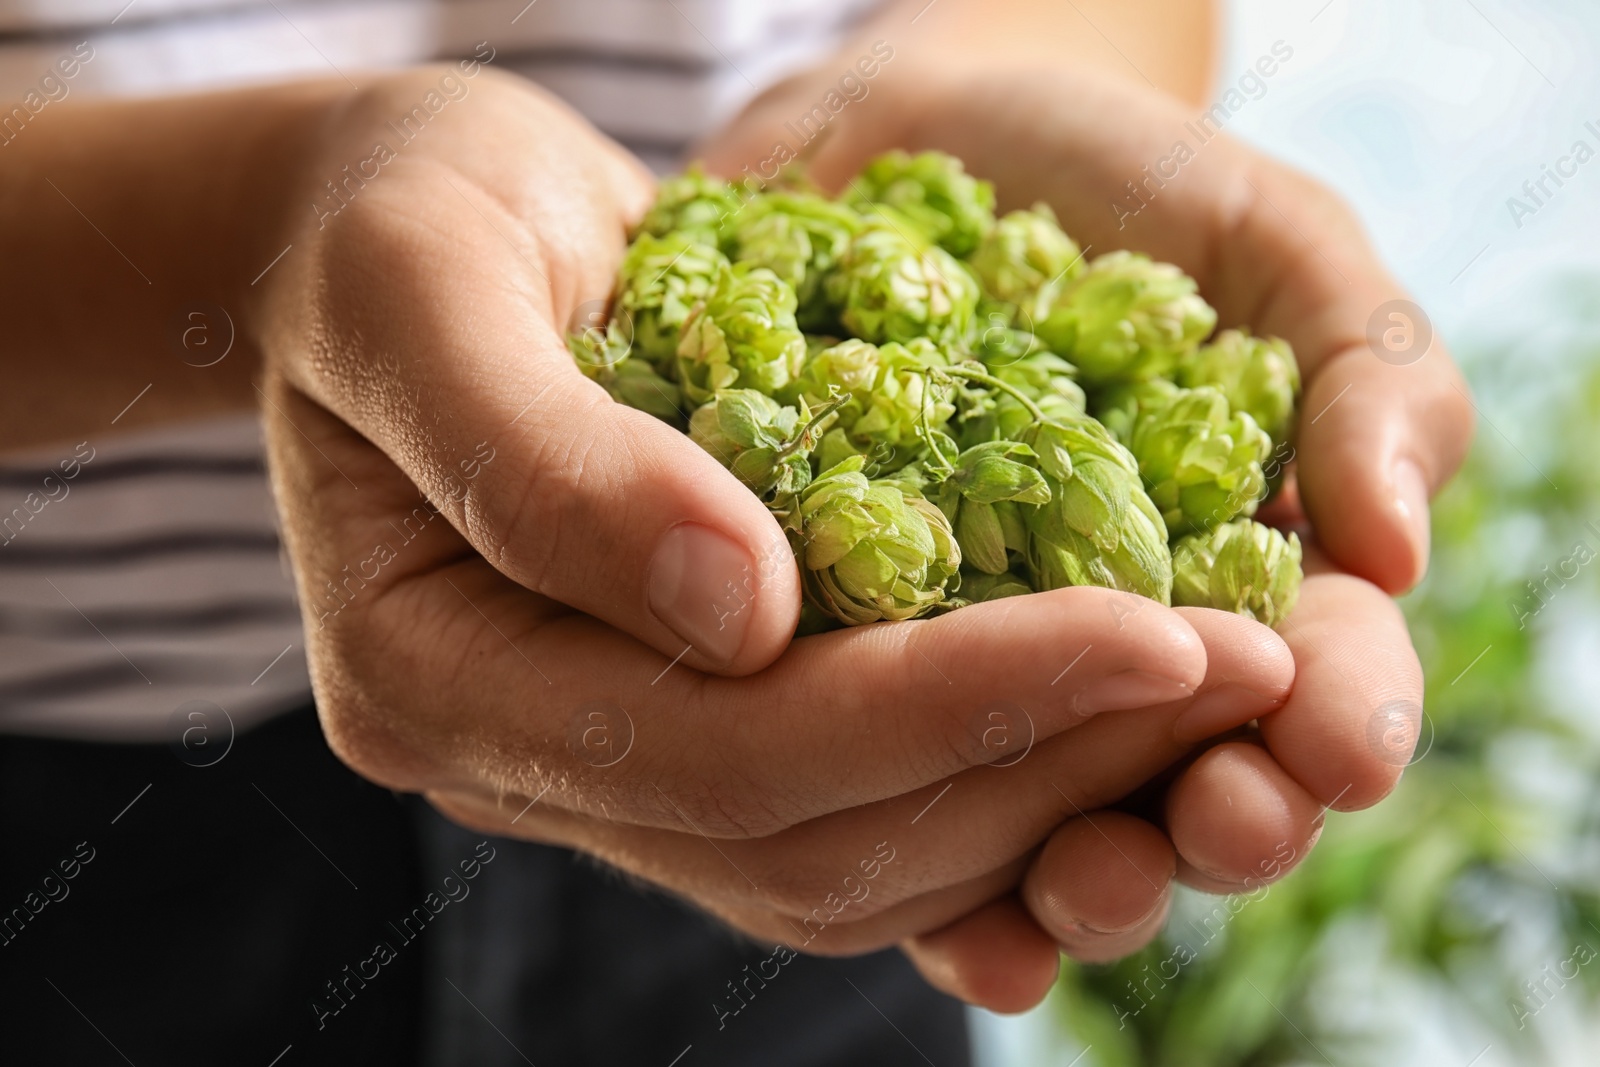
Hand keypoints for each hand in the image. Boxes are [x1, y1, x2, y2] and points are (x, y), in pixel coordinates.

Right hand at [253, 67, 1304, 1011]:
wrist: (407, 224)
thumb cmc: (396, 220)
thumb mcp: (430, 285)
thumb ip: (550, 459)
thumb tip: (749, 611)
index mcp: (430, 679)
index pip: (724, 751)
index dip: (951, 705)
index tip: (1162, 629)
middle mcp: (518, 764)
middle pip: (808, 841)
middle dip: (1039, 761)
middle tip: (1245, 669)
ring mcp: (601, 765)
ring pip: (850, 862)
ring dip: (1044, 786)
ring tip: (1209, 687)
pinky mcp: (681, 728)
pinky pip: (856, 813)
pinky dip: (993, 770)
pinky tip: (1113, 699)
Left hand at [700, 58, 1461, 985]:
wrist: (908, 151)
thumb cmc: (1123, 191)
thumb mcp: (1273, 245)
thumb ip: (1367, 374)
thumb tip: (1395, 547)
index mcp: (1252, 573)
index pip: (1321, 677)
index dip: (1339, 719)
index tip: (1332, 741)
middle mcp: (1125, 648)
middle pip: (1189, 780)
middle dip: (1215, 824)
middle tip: (1210, 822)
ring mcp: (991, 667)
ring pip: (1049, 822)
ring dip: (1080, 874)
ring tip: (1077, 881)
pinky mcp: (859, 667)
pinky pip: (893, 796)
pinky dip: (923, 876)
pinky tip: (947, 925)